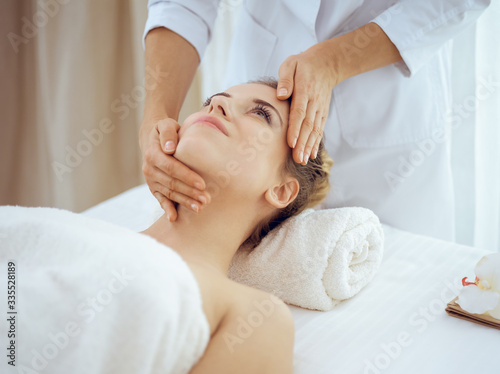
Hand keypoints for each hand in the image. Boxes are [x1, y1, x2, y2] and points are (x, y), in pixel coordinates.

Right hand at [140, 118, 210, 220]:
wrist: (154, 138)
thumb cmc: (166, 131)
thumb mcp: (166, 124)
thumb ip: (169, 133)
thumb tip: (170, 148)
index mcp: (153, 154)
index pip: (171, 167)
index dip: (186, 176)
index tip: (202, 184)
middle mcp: (149, 169)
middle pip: (171, 183)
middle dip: (190, 192)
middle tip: (206, 199)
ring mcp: (151, 180)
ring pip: (169, 193)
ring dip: (184, 201)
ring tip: (200, 208)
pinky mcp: (153, 187)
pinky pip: (160, 199)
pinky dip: (167, 209)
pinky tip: (174, 218)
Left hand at [277, 40, 340, 164]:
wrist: (326, 64)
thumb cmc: (302, 65)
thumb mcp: (291, 64)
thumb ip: (285, 79)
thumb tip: (281, 95)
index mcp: (304, 90)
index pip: (299, 112)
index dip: (295, 128)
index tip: (291, 143)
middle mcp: (314, 102)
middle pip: (308, 125)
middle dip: (302, 143)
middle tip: (297, 158)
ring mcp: (320, 108)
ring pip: (315, 130)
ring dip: (309, 146)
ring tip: (303, 160)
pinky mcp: (322, 112)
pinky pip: (320, 129)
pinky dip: (316, 142)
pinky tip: (311, 154)